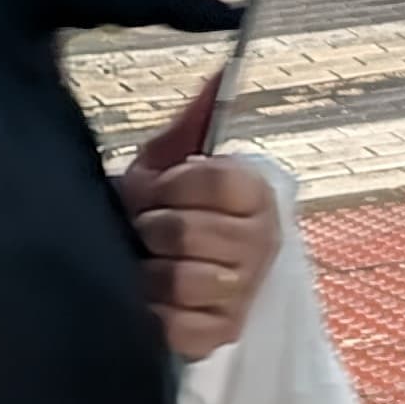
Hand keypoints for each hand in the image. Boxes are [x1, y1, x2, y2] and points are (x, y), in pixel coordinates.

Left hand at [117, 79, 279, 359]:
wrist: (177, 270)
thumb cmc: (177, 209)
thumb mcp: (179, 160)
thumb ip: (196, 121)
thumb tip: (223, 68)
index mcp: (258, 194)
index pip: (215, 179)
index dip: (170, 184)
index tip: (152, 188)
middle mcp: (262, 243)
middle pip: (189, 232)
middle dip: (151, 228)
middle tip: (142, 229)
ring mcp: (244, 293)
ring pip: (182, 280)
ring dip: (148, 271)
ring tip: (143, 263)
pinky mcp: (220, 335)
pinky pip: (176, 326)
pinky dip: (151, 313)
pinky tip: (146, 300)